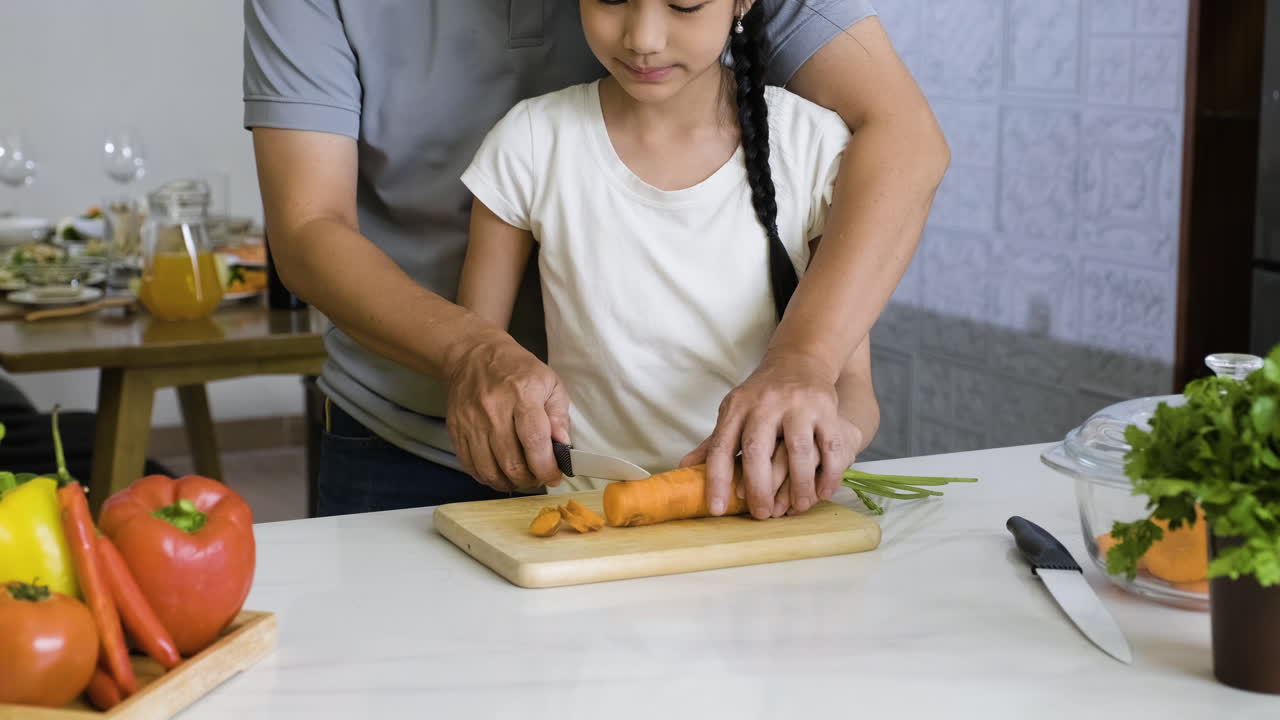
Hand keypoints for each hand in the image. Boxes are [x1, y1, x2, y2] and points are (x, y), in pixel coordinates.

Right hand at [444, 329, 570, 491]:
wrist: (473, 355)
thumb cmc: (517, 369)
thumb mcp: (549, 382)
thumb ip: (559, 415)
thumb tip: (562, 446)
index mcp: (522, 395)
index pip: (534, 440)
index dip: (546, 466)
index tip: (554, 475)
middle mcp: (493, 410)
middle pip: (511, 462)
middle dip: (530, 479)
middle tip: (539, 478)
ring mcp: (471, 422)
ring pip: (489, 470)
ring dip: (509, 483)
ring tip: (521, 478)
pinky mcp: (456, 430)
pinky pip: (471, 466)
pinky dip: (487, 478)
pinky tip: (500, 474)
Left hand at [679, 353, 852, 518]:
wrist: (799, 360)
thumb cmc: (762, 396)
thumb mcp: (735, 412)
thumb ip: (714, 443)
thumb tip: (684, 469)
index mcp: (737, 408)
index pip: (721, 446)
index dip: (716, 479)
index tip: (716, 508)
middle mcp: (765, 405)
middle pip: (757, 450)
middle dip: (758, 487)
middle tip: (761, 514)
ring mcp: (798, 406)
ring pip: (798, 451)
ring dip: (799, 485)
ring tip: (797, 508)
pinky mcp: (826, 409)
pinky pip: (829, 446)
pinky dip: (828, 473)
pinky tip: (823, 493)